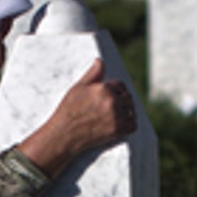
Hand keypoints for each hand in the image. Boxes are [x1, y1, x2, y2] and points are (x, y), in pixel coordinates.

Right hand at [17, 59, 136, 177]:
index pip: (120, 85)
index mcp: (103, 88)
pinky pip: (133, 125)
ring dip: (128, 113)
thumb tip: (100, 61)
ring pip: (131, 111)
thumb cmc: (68, 111)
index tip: (115, 95)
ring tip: (121, 115)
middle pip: (127, 98)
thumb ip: (92, 74)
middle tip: (117, 107)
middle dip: (124, 100)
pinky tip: (123, 124)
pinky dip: (130, 124)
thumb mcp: (78, 88)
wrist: (63, 135)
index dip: (118, 90)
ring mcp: (115, 116)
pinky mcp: (117, 130)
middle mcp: (111, 101)